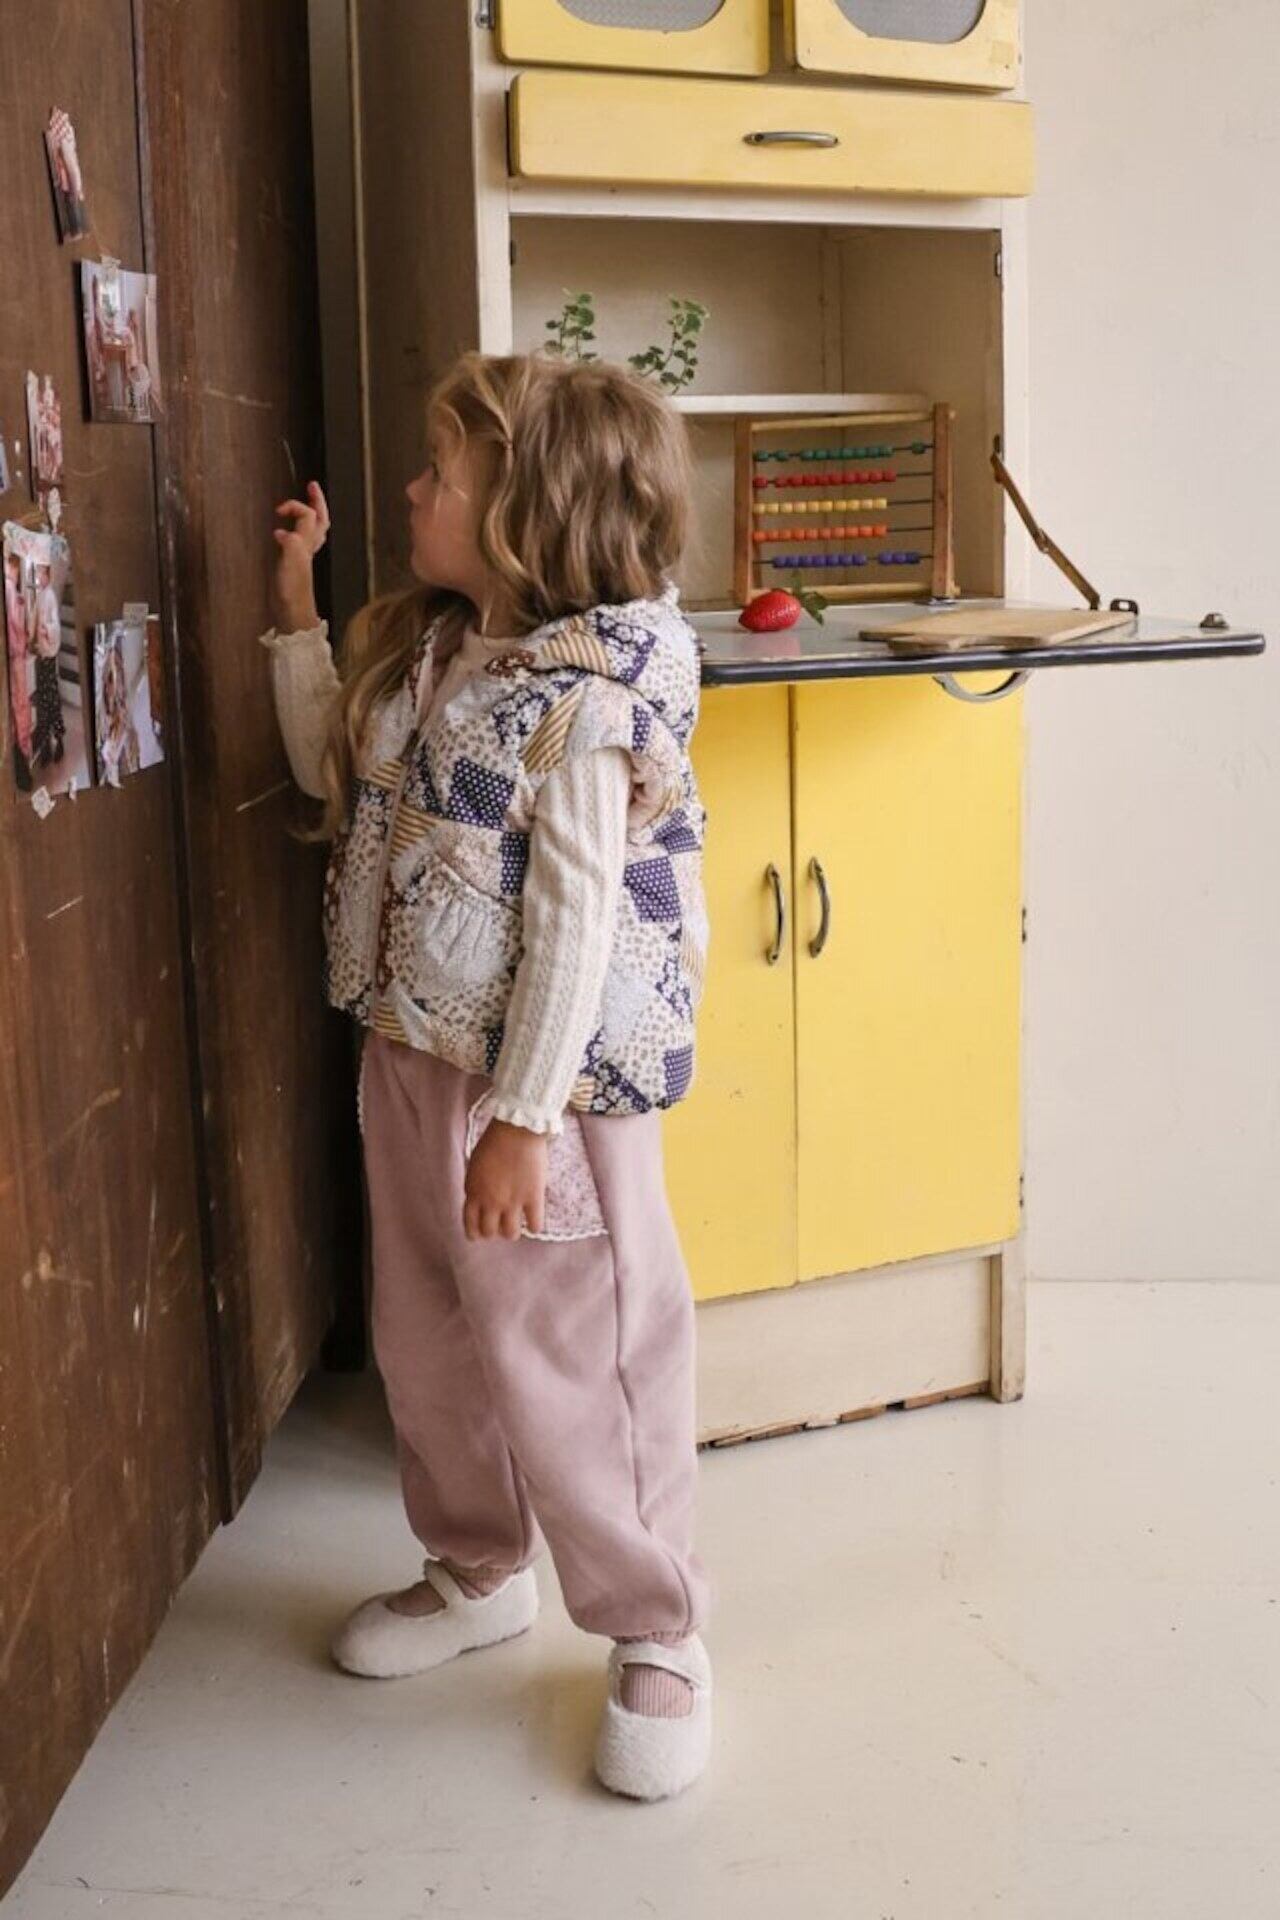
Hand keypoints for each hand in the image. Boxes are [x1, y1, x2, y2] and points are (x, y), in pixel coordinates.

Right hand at [271, 480, 329, 632]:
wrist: (293, 616)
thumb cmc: (291, 593)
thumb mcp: (290, 566)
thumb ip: (290, 546)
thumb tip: (283, 532)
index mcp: (307, 545)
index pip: (308, 516)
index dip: (295, 507)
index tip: (278, 511)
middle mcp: (308, 548)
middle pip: (319, 520)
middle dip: (317, 501)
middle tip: (312, 485)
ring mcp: (304, 557)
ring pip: (314, 530)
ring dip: (312, 514)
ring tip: (307, 502)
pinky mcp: (297, 565)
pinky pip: (303, 542)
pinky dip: (299, 531)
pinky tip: (290, 533)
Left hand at [463, 1118, 547, 1239]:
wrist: (516, 1129)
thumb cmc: (493, 1141)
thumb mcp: (474, 1166)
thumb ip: (475, 1186)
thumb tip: (478, 1200)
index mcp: (474, 1193)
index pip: (470, 1225)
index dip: (475, 1233)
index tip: (480, 1234)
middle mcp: (491, 1202)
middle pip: (489, 1232)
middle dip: (493, 1231)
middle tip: (499, 1224)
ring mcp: (513, 1202)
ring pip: (510, 1233)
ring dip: (512, 1232)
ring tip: (517, 1223)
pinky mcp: (533, 1198)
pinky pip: (535, 1224)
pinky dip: (534, 1226)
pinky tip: (534, 1219)